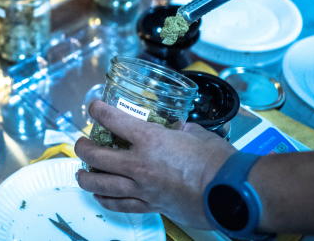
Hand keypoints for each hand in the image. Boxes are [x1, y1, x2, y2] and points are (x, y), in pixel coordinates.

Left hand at [74, 100, 234, 228]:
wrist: (231, 192)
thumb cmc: (218, 160)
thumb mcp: (195, 133)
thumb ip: (179, 129)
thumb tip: (175, 127)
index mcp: (150, 139)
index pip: (113, 120)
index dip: (98, 110)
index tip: (93, 107)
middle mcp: (140, 164)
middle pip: (97, 156)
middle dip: (83, 147)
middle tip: (82, 142)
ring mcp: (143, 188)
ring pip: (101, 184)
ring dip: (87, 176)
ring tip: (81, 171)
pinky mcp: (151, 206)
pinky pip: (120, 205)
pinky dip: (105, 199)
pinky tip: (100, 195)